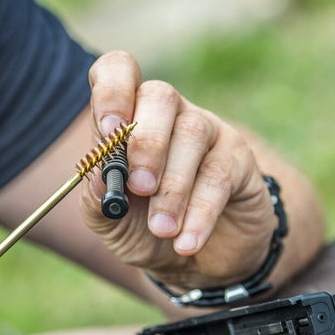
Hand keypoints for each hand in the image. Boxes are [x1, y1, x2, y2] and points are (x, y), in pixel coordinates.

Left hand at [80, 51, 276, 291]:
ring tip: (162, 229)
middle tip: (139, 187)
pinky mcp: (238, 159)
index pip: (119, 71)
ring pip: (192, 134)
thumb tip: (96, 174)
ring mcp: (206, 130)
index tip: (107, 130)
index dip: (112, 90)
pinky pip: (220, 174)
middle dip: (146, 142)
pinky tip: (186, 242)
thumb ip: (97, 198)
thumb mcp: (110, 222)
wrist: (193, 263)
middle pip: (160, 96)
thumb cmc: (144, 229)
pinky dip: (200, 213)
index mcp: (128, 116)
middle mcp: (169, 113)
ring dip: (173, 187)